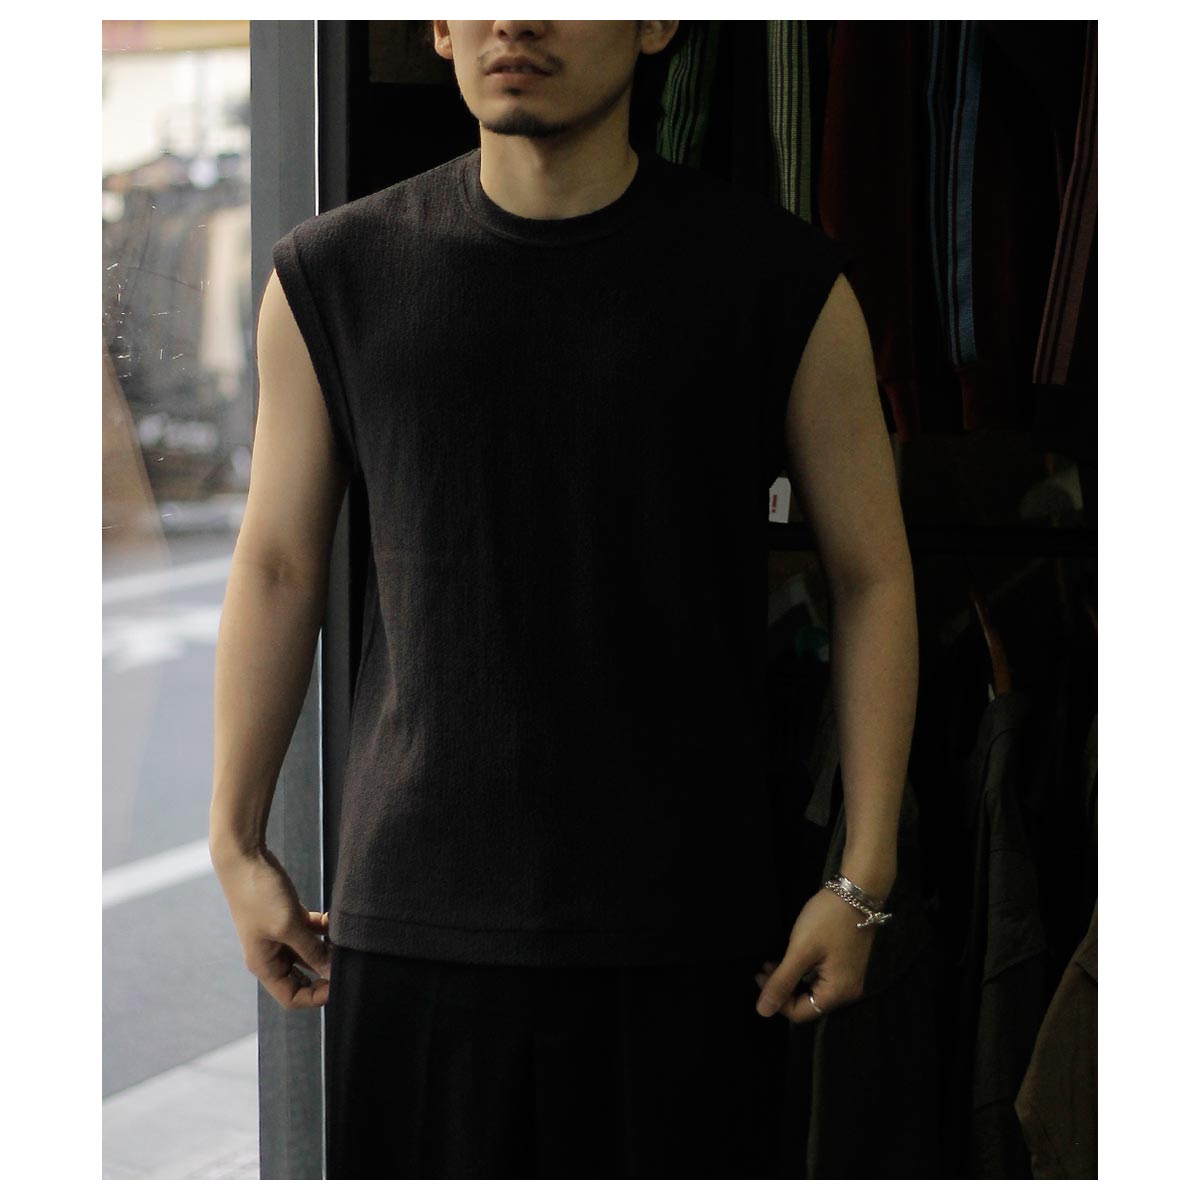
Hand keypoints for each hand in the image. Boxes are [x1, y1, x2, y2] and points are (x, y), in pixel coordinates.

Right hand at [212, 844, 332, 1010]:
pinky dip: (324, 928)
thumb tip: (332, 972)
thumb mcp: (288, 926)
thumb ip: (311, 951)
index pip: (292, 997)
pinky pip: (311, 932)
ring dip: (328, 948)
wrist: (245, 859)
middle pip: (303, 977)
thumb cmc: (260, 895)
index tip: (340, 982)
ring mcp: (280, 935)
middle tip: (348, 962)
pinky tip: (335, 919)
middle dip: (326, 972)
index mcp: (265, 965)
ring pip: (310, 953)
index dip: (317, 996)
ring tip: (346, 940)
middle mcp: (271, 955)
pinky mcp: (288, 917)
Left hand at [753, 886, 876, 1022]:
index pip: (801, 1013)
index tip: (759, 977)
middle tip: (763, 969)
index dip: (777, 1000)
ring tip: (771, 963)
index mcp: (838, 992)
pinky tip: (789, 958)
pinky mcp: (846, 964)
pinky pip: (820, 977)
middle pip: (807, 1002)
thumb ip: (782, 982)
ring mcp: (849, 977)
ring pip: (812, 989)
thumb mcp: (800, 951)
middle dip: (783, 989)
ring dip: (790, 978)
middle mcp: (847, 991)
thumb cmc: (827, 920)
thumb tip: (762, 1012)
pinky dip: (802, 971)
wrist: (856, 891)